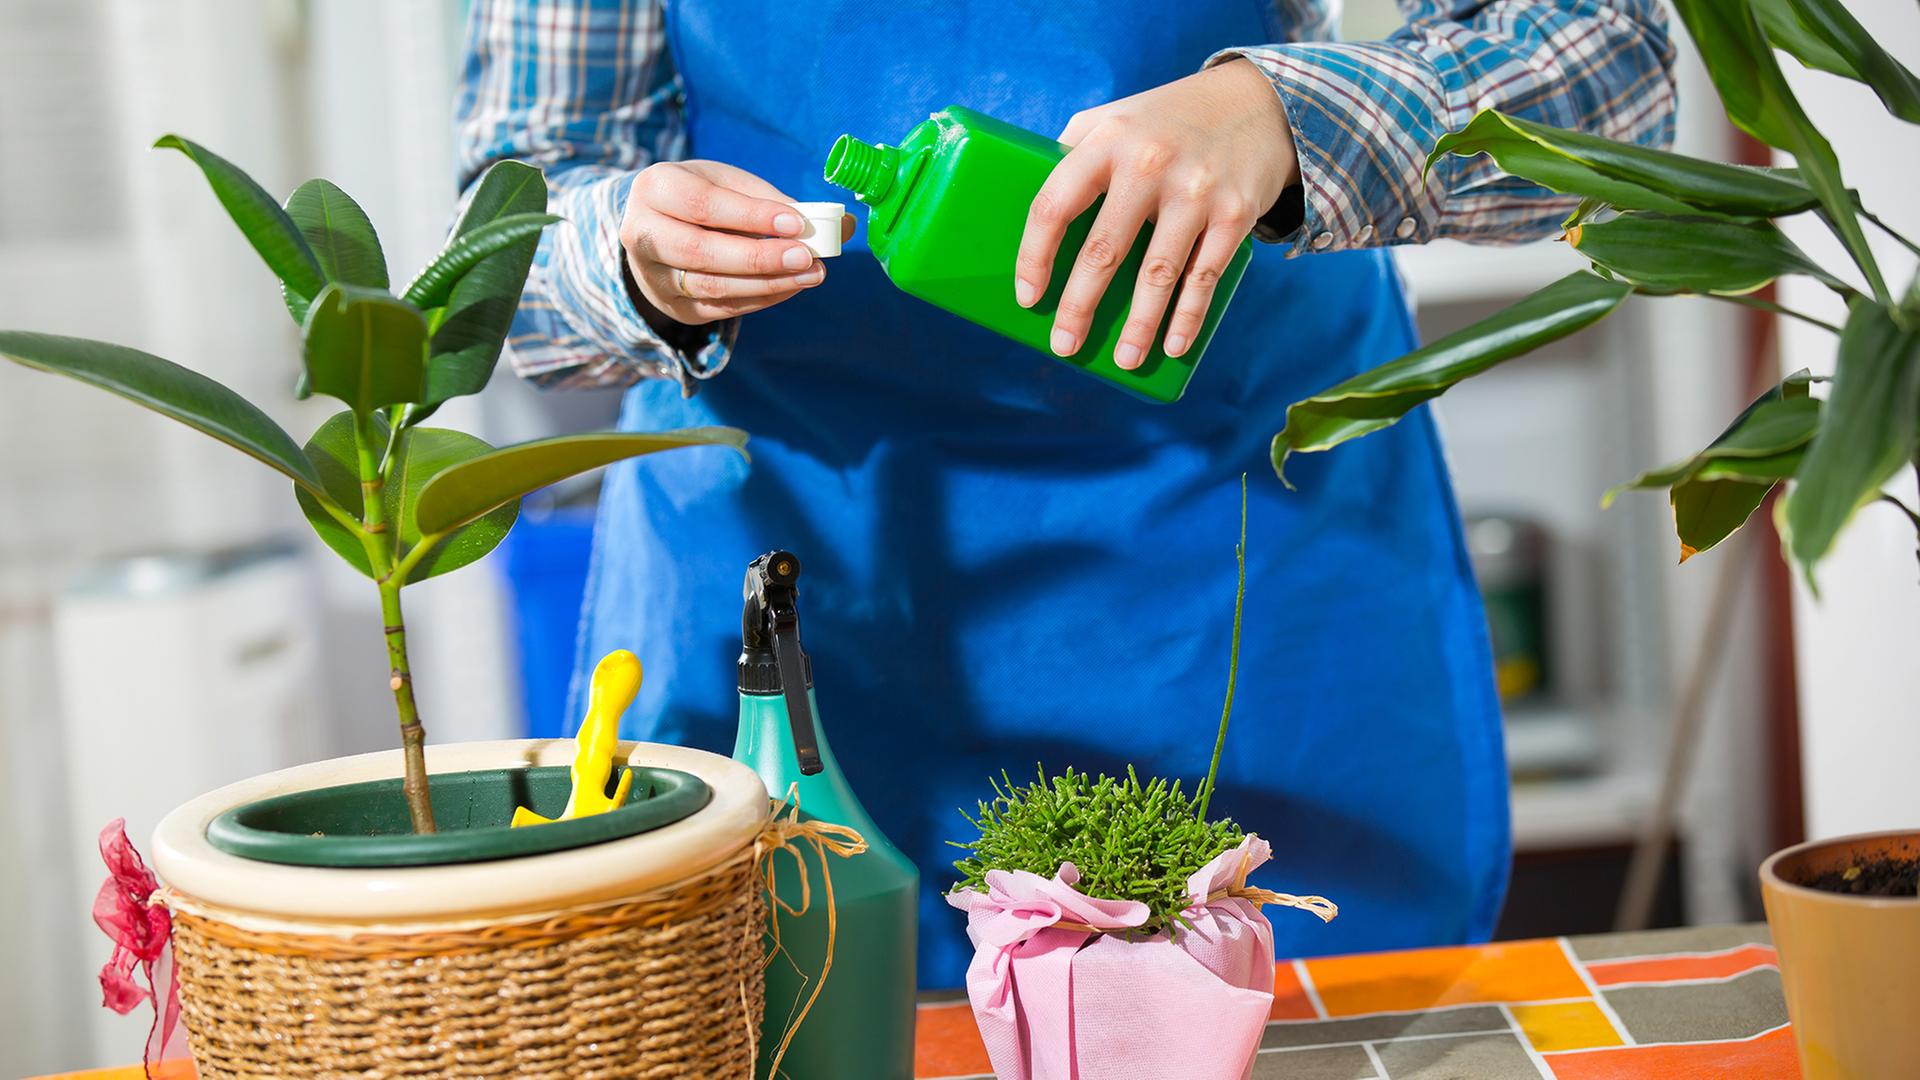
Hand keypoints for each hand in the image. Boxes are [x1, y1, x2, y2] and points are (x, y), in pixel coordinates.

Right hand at [621, 160, 852, 327]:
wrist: (659, 226)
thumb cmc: (703, 198)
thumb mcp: (731, 185)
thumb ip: (777, 202)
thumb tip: (841, 224)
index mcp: (655, 188)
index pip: (702, 205)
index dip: (751, 215)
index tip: (797, 222)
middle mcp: (642, 234)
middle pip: (700, 252)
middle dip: (759, 258)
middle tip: (807, 257)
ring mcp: (653, 276)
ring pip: (711, 287)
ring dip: (767, 283)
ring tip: (811, 273)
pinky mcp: (672, 306)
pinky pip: (720, 309)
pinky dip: (761, 299)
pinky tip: (791, 286)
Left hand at [1015, 60, 1297, 367]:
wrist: (1258, 103)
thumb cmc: (1166, 120)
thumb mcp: (1114, 118)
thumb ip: (1073, 152)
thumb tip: (1037, 214)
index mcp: (1106, 141)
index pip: (1054, 205)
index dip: (1034, 256)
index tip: (1028, 297)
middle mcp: (1148, 163)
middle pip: (1104, 249)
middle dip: (1079, 306)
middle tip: (1064, 345)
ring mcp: (1195, 190)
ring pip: (1158, 273)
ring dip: (1139, 325)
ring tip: (1125, 361)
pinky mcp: (1235, 212)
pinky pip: (1206, 275)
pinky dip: (1189, 316)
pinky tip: (1175, 345)